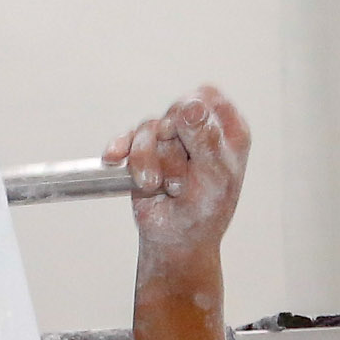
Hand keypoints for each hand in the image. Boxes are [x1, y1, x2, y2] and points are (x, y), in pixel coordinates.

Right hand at [104, 87, 250, 262]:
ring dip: (147, 160)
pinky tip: (115, 158)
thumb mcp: (215, 175)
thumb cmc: (204, 212)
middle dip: (170, 148)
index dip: (191, 116)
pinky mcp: (144, 153)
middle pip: (173, 113)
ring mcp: (169, 140)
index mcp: (224, 129)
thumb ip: (206, 138)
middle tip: (179, 180)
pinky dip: (122, 150)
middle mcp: (196, 130)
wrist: (174, 240)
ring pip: (148, 128)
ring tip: (155, 186)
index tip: (189, 143)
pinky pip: (127, 139)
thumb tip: (190, 107)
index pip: (204, 99)